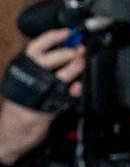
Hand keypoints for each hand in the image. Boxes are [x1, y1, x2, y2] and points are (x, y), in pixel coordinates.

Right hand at [0, 29, 84, 164]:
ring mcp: (33, 96)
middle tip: (79, 50)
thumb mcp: (31, 81)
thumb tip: (70, 51)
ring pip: (56, 77)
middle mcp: (25, 80)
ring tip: (82, 63)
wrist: (11, 134)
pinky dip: (72, 93)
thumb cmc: (23, 104)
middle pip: (46, 60)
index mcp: (22, 69)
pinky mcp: (41, 111)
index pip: (35, 48)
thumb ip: (47, 68)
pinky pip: (60, 100)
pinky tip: (77, 88)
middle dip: (67, 53)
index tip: (67, 32)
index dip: (51, 37)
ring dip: (73, 69)